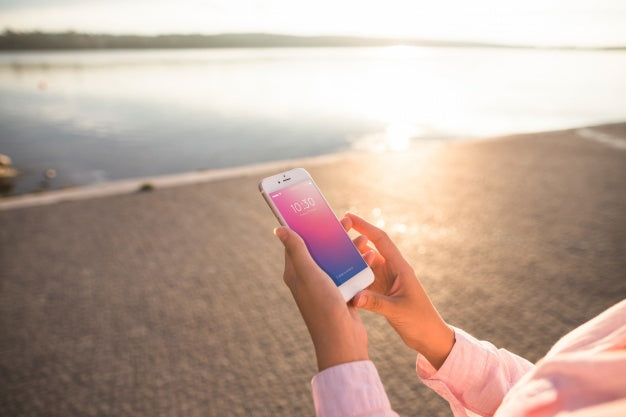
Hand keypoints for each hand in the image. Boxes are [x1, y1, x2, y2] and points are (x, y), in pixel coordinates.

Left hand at [274, 226, 368, 370]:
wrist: (342, 340)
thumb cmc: (322, 306)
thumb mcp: (308, 273)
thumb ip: (296, 250)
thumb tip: (278, 229)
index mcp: (295, 273)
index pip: (297, 244)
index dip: (306, 227)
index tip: (316, 213)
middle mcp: (308, 279)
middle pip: (320, 249)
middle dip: (332, 235)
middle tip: (346, 222)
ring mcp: (325, 287)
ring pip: (336, 260)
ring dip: (349, 248)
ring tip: (364, 240)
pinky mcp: (341, 294)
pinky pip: (349, 273)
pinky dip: (358, 264)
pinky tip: (370, 257)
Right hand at [341, 213, 454, 369]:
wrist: (429, 337)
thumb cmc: (420, 321)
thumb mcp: (398, 310)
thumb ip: (376, 302)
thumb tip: (354, 297)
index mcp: (399, 267)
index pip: (380, 240)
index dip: (364, 226)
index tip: (348, 216)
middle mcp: (391, 270)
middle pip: (369, 249)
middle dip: (353, 240)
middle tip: (333, 233)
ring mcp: (385, 281)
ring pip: (364, 264)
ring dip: (350, 259)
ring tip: (331, 253)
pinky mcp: (380, 292)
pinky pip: (363, 280)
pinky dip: (352, 277)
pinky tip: (337, 276)